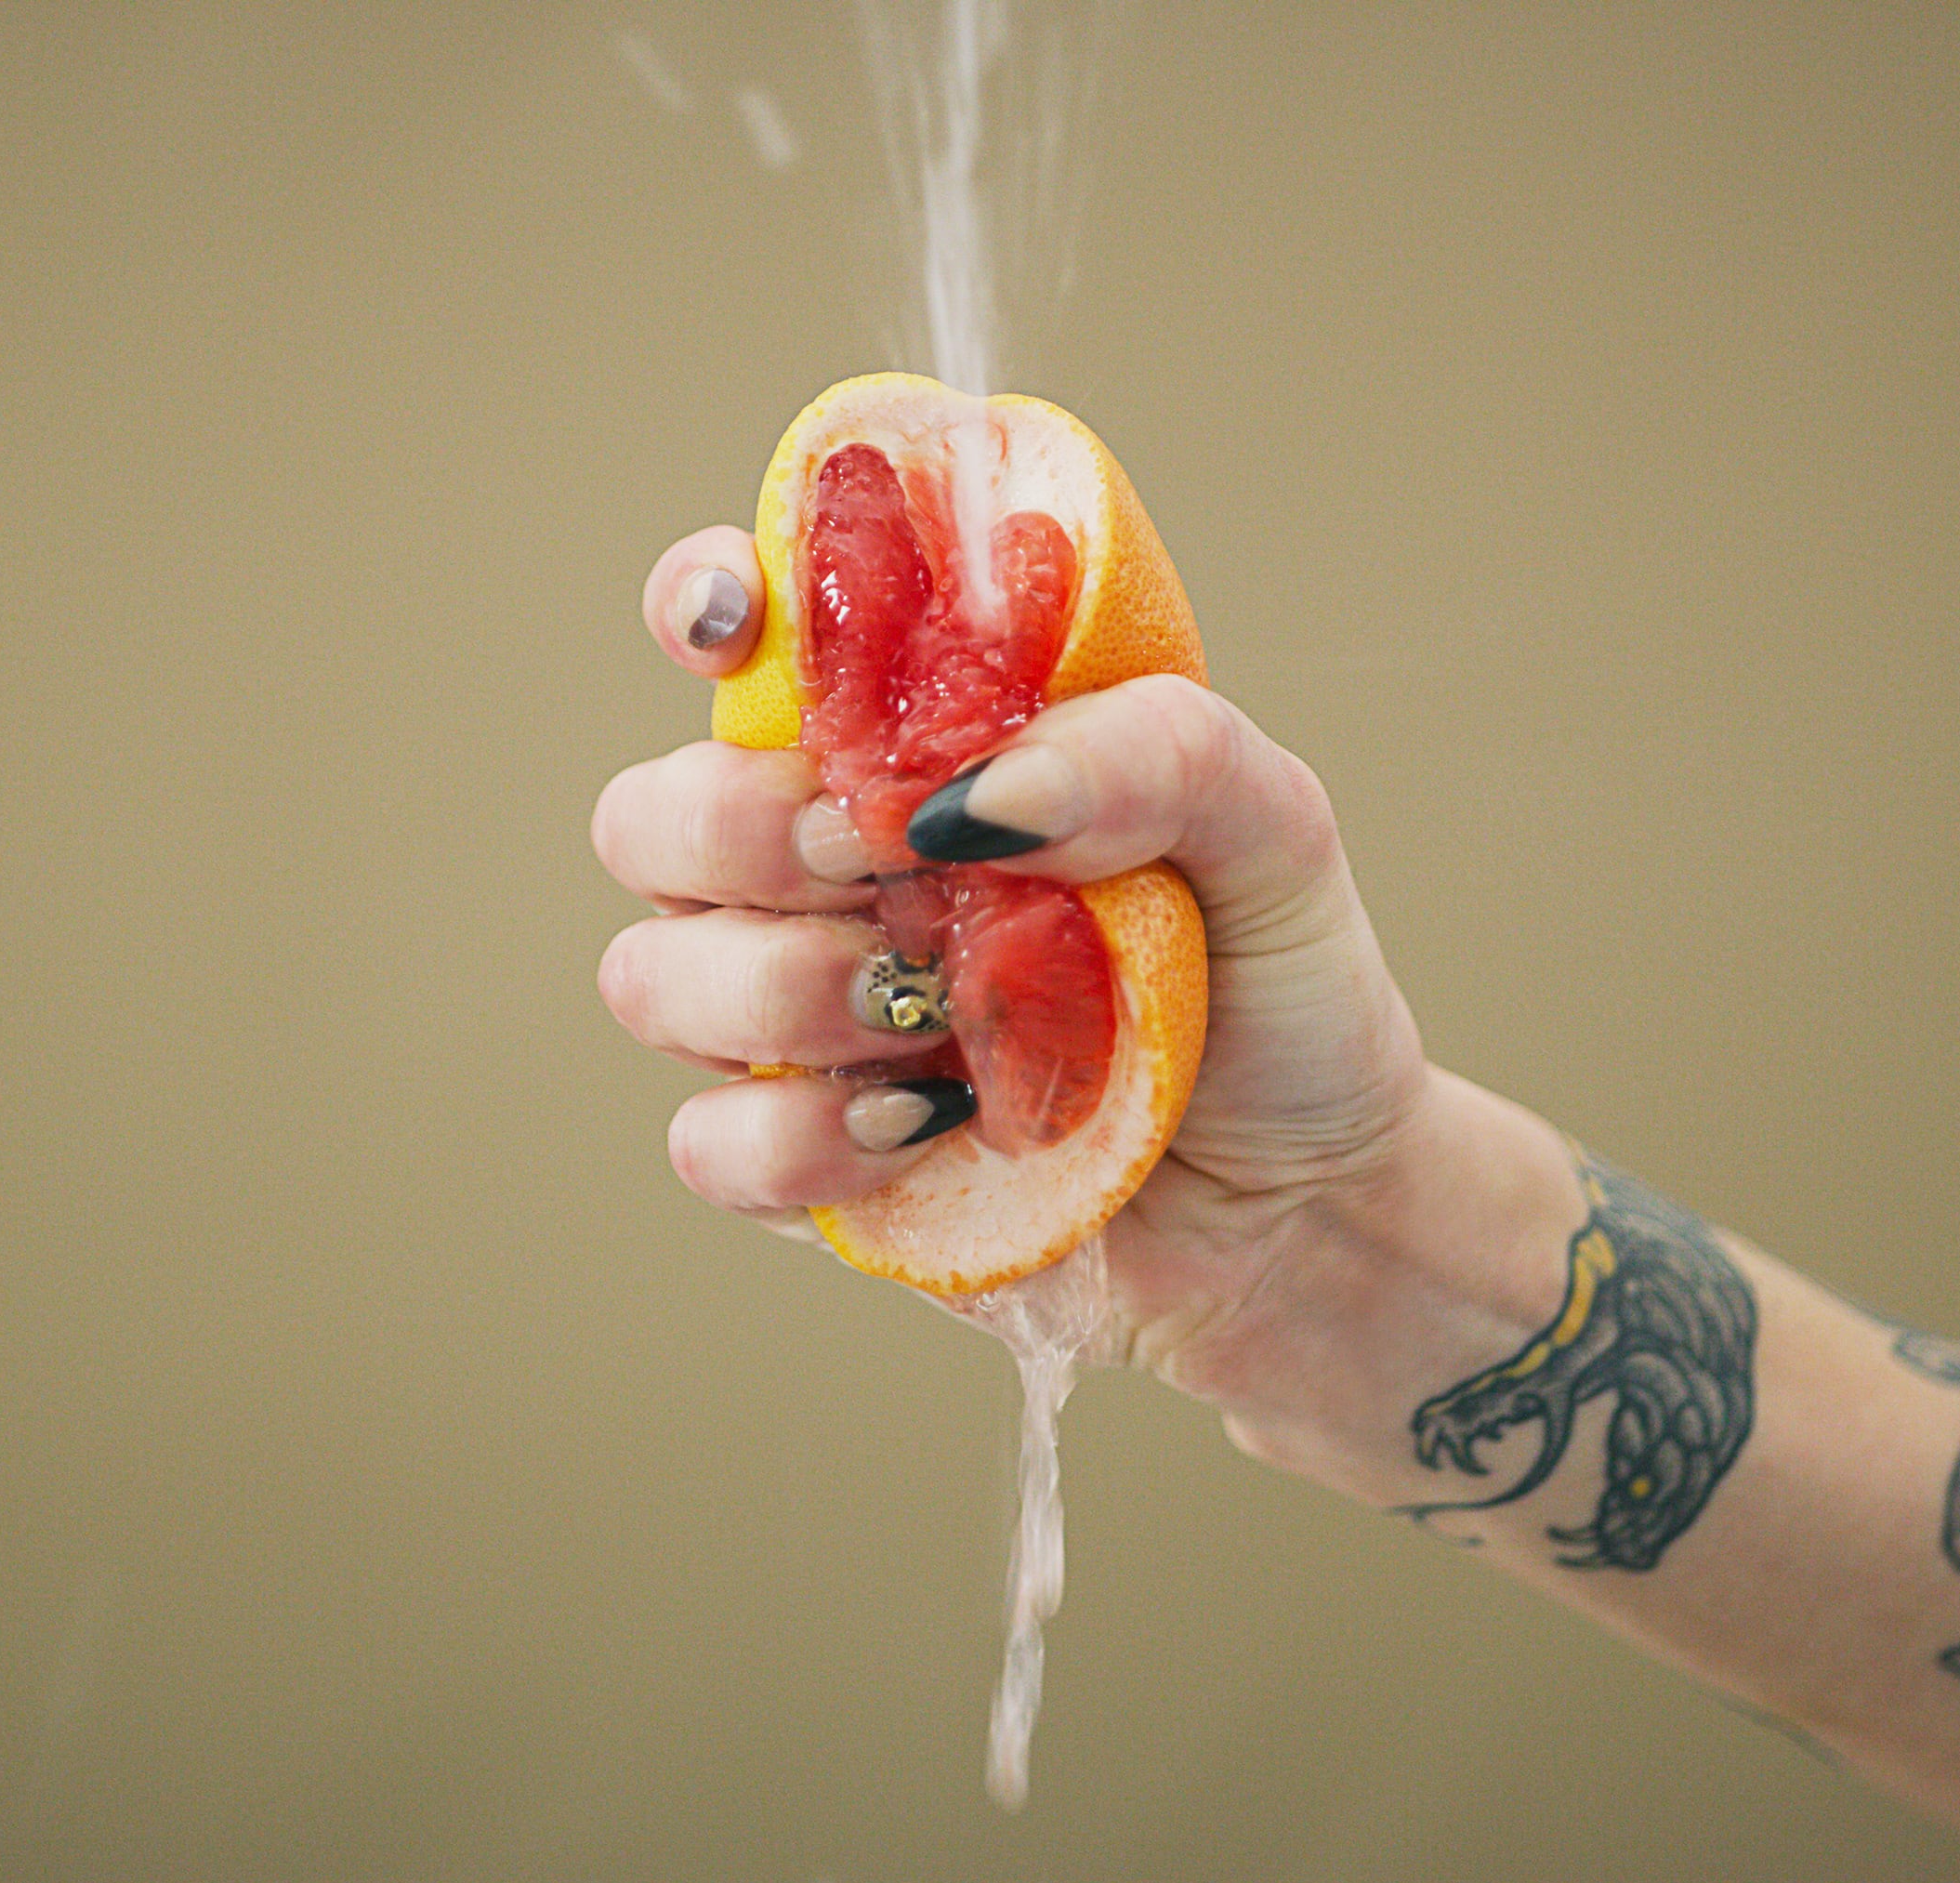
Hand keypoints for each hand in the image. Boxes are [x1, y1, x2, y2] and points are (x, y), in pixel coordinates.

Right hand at [592, 526, 1440, 1386]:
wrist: (1310, 1201)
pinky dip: (808, 1134)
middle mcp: (826, 867)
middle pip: (649, 814)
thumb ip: (1151, 751)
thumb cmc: (1278, 986)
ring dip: (784, 987)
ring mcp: (799, 1017)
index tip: (741, 624)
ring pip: (651, 976)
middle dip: (738, 827)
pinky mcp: (804, 1163)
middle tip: (879, 859)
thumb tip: (976, 794)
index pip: (751, 634)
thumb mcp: (1273, 828)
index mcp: (915, 743)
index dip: (706, 604)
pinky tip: (929, 1124)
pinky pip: (710, 1142)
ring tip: (935, 1011)